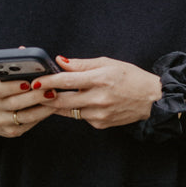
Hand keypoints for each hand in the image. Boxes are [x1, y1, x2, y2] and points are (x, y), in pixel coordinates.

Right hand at [0, 71, 56, 137]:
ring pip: (25, 116)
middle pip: (15, 103)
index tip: (29, 82)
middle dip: (35, 96)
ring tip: (56, 98)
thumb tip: (23, 49)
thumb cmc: (0, 90)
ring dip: (42, 108)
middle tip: (52, 90)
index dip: (14, 86)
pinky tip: (52, 108)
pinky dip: (42, 116)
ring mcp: (1, 121)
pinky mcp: (11, 132)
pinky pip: (29, 124)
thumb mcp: (1, 77)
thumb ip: (12, 66)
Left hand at [41, 56, 161, 129]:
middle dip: (45, 97)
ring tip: (47, 97)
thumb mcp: (108, 63)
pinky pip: (80, 117)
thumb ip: (82, 64)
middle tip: (33, 92)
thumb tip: (60, 61)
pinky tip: (76, 103)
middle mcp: (98, 98)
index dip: (48, 81)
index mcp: (100, 79)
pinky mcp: (100, 124)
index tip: (35, 81)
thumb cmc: (131, 77)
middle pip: (62, 100)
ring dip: (56, 104)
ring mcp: (99, 114)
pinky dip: (75, 110)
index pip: (67, 81)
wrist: (152, 100)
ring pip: (68, 110)